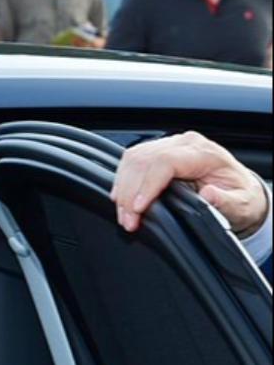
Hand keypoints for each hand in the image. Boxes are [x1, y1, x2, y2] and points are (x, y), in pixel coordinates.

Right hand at [112, 131, 268, 235]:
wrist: (238, 189)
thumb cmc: (238, 194)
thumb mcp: (242, 203)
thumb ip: (227, 201)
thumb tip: (209, 195)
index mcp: (204, 152)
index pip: (164, 161)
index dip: (147, 184)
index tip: (138, 208)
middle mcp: (184, 144)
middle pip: (143, 160)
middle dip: (129, 192)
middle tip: (127, 219)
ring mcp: (169, 146)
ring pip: (132, 159)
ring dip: (123, 188)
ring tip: (124, 214)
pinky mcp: (157, 152)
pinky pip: (132, 161)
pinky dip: (123, 181)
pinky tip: (122, 199)